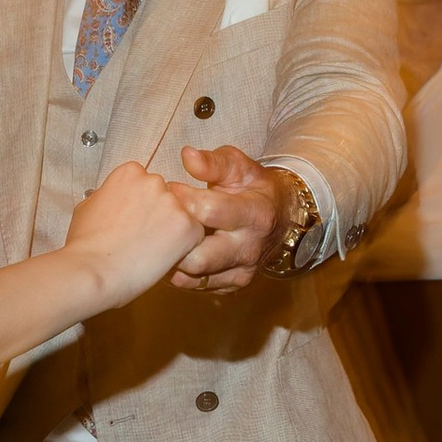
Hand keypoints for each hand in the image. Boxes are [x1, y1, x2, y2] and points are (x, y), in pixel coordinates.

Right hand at [64, 161, 206, 309]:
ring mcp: (174, 203)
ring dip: (173, 232)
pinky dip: (184, 249)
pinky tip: (161, 259)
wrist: (92, 271)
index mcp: (130, 172)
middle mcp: (154, 181)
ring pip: (184, 216)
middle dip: (160, 216)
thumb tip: (113, 199)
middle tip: (142, 239)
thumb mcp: (88, 207)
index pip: (147, 184)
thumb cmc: (85, 244)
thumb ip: (108, 196)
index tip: (131, 222)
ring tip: (150, 252)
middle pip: (168, 197)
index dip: (141, 206)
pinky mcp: (189, 227)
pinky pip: (195, 237)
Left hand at [171, 143, 285, 290]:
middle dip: (174, 239)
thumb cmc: (253, 186)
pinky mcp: (232, 285)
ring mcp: (242, 271)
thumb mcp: (239, 166)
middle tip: (160, 221)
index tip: (169, 189)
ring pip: (194, 277)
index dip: (182, 199)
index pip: (209, 211)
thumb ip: (213, 162)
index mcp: (255, 213)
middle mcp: (249, 248)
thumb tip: (187, 156)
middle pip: (200, 257)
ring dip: (173, 258)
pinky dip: (180, 271)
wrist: (281, 217)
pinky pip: (197, 285)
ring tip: (163, 236)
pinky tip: (174, 251)